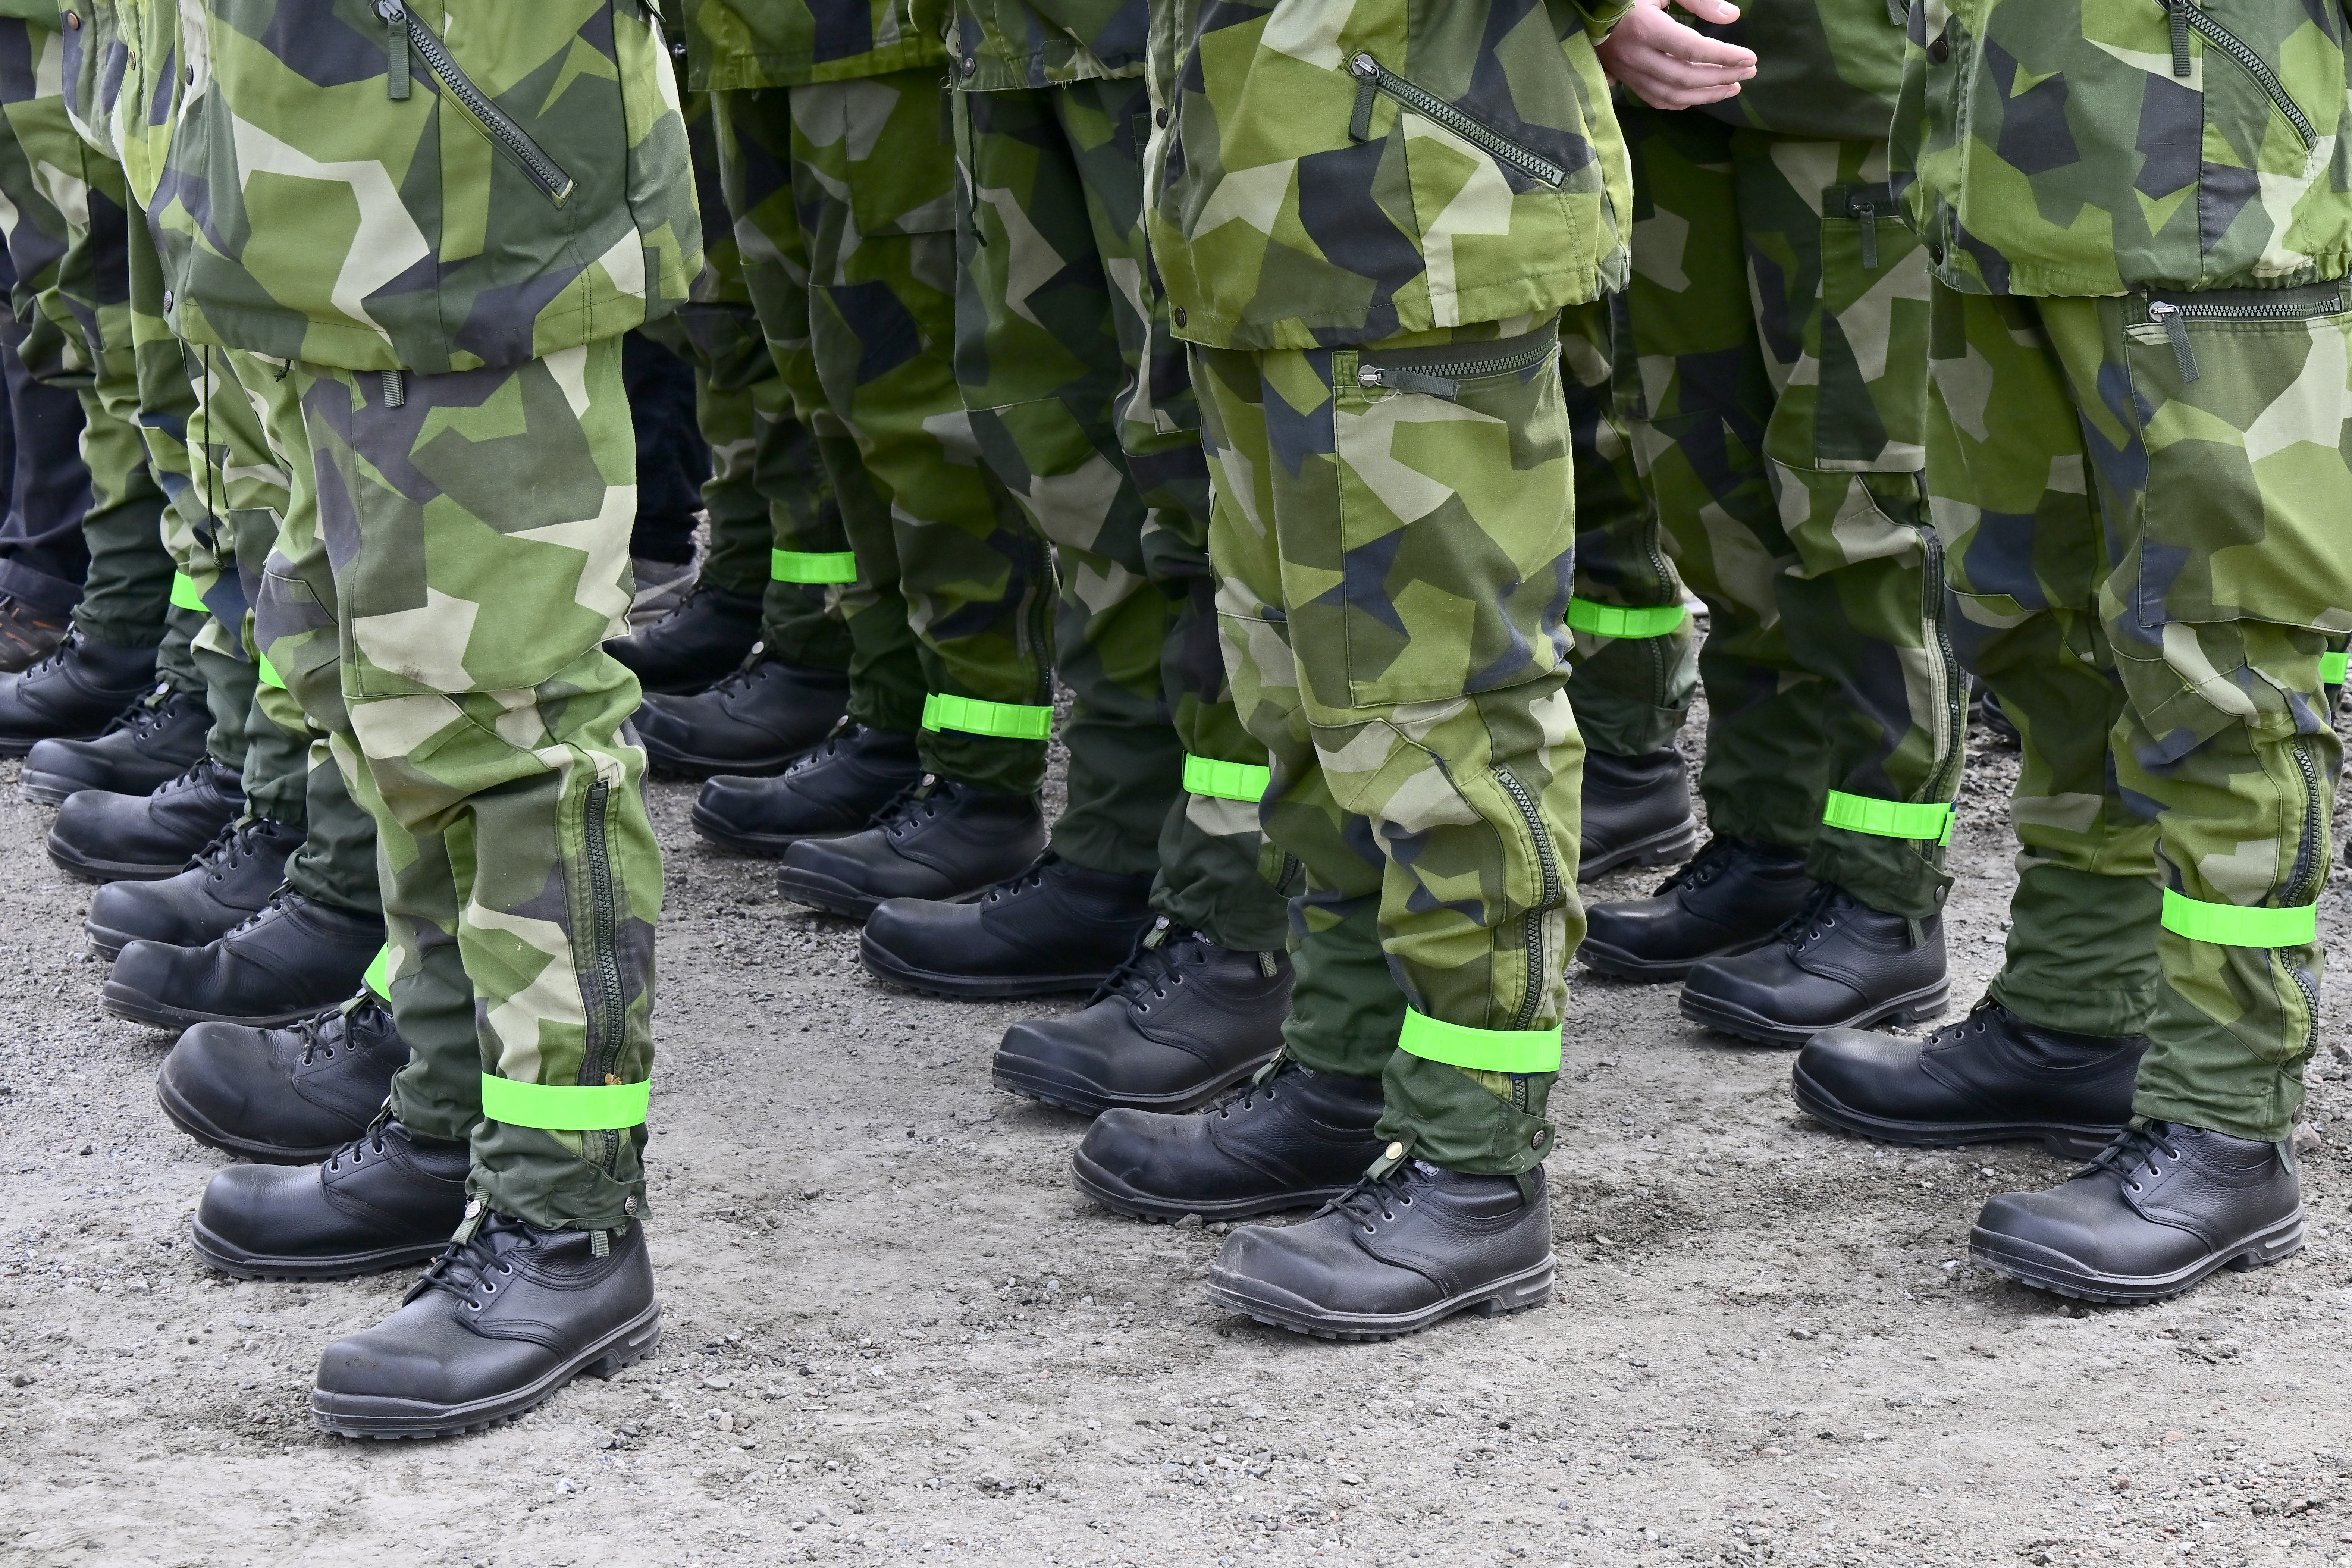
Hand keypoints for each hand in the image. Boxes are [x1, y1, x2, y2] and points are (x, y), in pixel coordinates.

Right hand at [1595, 0, 1756, 110]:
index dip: (1723, 56)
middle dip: (1721, 78)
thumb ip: (1698, 0)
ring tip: (1732, 88)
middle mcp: (1636, 56)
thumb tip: (1731, 16)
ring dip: (1706, 95)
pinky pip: (1656, 100)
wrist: (1590, 10)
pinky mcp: (1626, 80)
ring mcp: (1629, 72)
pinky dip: (1682, 103)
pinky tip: (1701, 96)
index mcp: (1646, 29)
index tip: (1749, 57)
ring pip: (1672, 96)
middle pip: (1685, 78)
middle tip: (1748, 73)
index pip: (1692, 50)